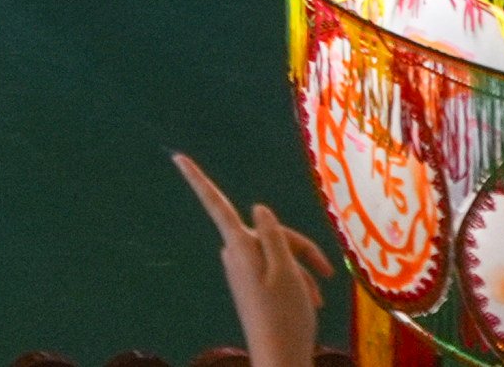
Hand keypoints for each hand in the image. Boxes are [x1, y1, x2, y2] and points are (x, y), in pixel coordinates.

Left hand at [177, 154, 332, 366]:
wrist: (281, 359)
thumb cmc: (285, 315)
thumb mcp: (286, 270)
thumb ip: (274, 235)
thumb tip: (257, 209)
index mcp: (239, 247)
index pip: (216, 204)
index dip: (198, 179)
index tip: (177, 157)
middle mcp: (236, 255)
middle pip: (269, 234)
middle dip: (299, 247)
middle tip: (327, 271)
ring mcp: (243, 272)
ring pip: (277, 254)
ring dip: (301, 270)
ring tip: (317, 299)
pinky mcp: (252, 287)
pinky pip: (276, 272)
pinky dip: (295, 281)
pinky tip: (311, 303)